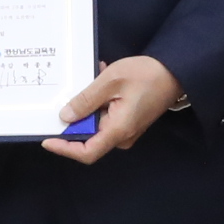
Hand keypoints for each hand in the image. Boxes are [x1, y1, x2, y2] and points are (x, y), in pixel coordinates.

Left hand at [43, 54, 183, 163]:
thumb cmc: (146, 75)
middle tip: (67, 94)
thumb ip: (86, 100)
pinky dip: (99, 101)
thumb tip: (65, 117)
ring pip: (96, 124)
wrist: (176, 71)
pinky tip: (101, 79)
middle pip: (88, 137)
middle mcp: (121, 136)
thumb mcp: (111, 81)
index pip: (87, 153)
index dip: (64, 149)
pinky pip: (106, 116)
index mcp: (118, 130)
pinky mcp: (128, 121)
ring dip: (88, 104)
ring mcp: (126, 129)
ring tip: (92, 78)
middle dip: (75, 118)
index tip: (48, 139)